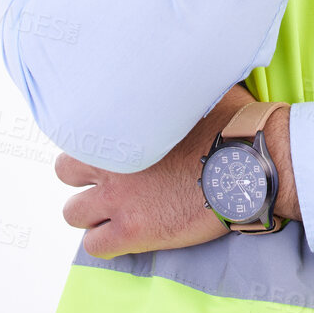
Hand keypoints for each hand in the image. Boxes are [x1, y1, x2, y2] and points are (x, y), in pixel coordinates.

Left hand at [55, 84, 257, 258]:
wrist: (248, 164)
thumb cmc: (231, 122)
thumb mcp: (201, 90)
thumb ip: (178, 86)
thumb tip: (183, 65)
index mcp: (124, 127)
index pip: (78, 132)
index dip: (93, 141)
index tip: (111, 146)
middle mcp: (112, 164)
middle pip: (65, 173)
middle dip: (83, 175)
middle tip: (108, 178)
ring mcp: (120, 200)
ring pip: (73, 214)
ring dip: (91, 212)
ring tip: (116, 209)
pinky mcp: (134, 232)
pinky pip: (95, 247)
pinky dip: (106, 242)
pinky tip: (127, 234)